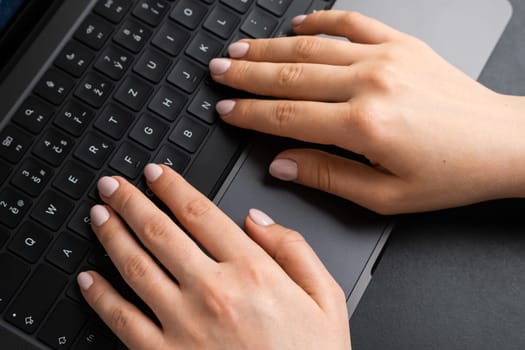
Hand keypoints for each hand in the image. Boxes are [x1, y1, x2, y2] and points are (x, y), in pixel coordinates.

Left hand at [77, 164, 350, 349]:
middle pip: (160, 232)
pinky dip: (100, 296)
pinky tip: (88, 279)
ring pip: (135, 267)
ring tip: (99, 215)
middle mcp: (213, 292)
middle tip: (113, 186)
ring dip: (112, 236)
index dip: (173, 188)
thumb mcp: (326, 297)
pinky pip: (122, 320)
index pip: (200, 214)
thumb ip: (294, 249)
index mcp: (252, 271)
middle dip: (131, 202)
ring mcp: (185, 325)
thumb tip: (257, 219)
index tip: (156, 174)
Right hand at [210, 10, 524, 213]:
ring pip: (313, 47)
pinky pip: (352, 22)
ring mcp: (386, 57)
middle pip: (291, 76)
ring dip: (271, 48)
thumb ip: (327, 176)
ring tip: (241, 49)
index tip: (226, 110)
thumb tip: (281, 164)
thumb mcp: (384, 197)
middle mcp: (370, 84)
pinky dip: (320, 20)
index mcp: (363, 126)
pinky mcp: (402, 43)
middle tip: (219, 71)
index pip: (287, 117)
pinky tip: (297, 24)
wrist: (503, 143)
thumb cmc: (450, 173)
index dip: (250, 114)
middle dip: (247, 74)